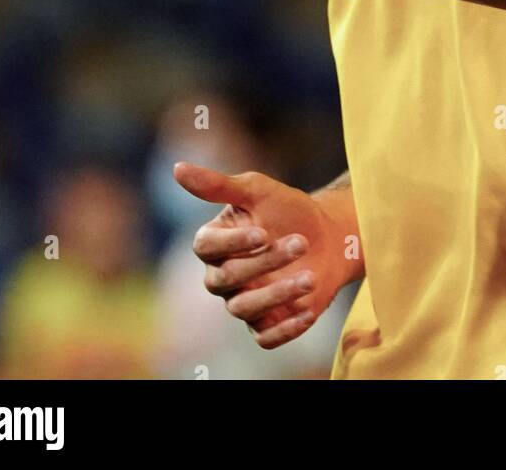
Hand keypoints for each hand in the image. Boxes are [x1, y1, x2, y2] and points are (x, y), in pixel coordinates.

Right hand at [174, 162, 355, 349]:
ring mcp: (243, 301)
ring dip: (278, 294)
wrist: (329, 236)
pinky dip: (285, 328)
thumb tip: (177, 168)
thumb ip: (218, 185)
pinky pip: (266, 338)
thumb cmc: (288, 209)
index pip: (205, 247)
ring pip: (244, 309)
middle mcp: (222, 275)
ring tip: (310, 277)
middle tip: (300, 242)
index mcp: (215, 242)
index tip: (262, 232)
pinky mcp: (266, 324)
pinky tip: (307, 309)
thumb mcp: (256, 190)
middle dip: (264, 262)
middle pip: (226, 278)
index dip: (231, 243)